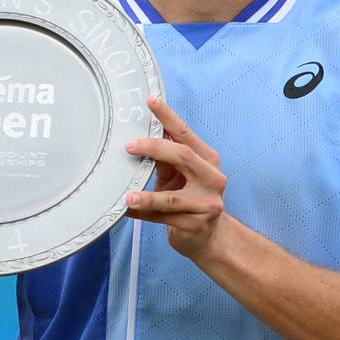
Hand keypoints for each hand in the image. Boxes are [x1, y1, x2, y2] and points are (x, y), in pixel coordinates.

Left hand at [124, 97, 227, 259]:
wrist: (208, 237)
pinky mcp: (195, 225)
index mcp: (208, 160)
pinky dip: (143, 214)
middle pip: (183, 156)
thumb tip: (141, 135)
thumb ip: (166, 157)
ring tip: (129, 196)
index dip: (168, 117)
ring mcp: (206, 204)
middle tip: (129, 146)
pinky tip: (127, 211)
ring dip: (147, 196)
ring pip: (172, 197)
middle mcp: (212, 179)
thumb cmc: (190, 198)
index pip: (186, 134)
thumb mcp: (180, 175)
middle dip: (154, 148)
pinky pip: (163, 218)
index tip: (151, 101)